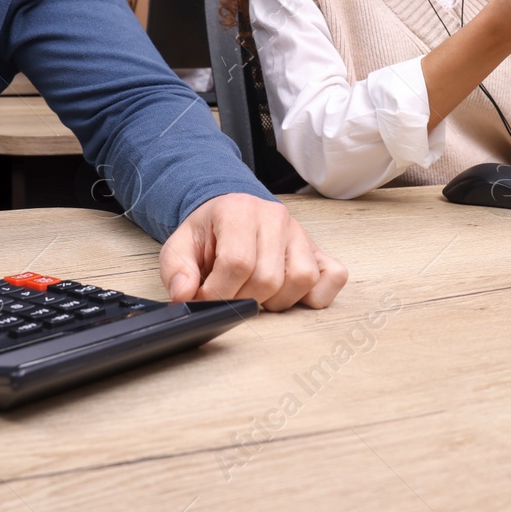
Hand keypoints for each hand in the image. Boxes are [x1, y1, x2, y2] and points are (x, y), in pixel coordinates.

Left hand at [160, 193, 347, 311]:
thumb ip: (176, 269)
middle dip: (243, 299)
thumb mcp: (180, 245)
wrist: (230, 212)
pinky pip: (333, 276)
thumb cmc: (209, 232)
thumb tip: (184, 294)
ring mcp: (301, 234)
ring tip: (257, 292)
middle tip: (230, 295)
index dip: (218, 292)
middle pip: (268, 277)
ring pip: (302, 280)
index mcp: (239, 211)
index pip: (237, 262)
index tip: (205, 298)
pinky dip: (315, 294)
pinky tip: (288, 293)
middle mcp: (276, 218)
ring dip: (276, 300)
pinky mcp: (319, 250)